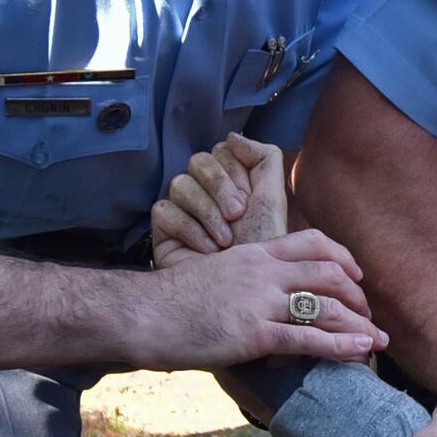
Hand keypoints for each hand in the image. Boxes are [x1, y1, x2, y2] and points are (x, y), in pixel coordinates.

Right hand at [130, 229, 384, 369]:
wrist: (141, 313)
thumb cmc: (169, 301)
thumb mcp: (213, 274)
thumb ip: (242, 280)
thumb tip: (257, 299)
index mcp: (253, 254)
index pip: (311, 243)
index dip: (342, 257)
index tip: (355, 275)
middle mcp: (263, 272)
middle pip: (329, 273)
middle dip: (357, 296)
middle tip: (369, 315)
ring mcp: (260, 302)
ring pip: (326, 306)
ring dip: (358, 324)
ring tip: (377, 341)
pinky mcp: (254, 334)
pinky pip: (308, 338)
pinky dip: (341, 346)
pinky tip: (361, 352)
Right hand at [153, 135, 288, 257]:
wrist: (241, 300)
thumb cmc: (261, 256)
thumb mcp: (273, 203)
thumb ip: (264, 161)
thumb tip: (232, 136)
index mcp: (233, 183)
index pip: (222, 151)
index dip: (235, 174)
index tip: (248, 204)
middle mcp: (206, 194)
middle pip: (200, 161)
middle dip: (221, 189)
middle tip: (237, 217)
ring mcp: (183, 211)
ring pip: (180, 182)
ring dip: (207, 212)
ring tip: (224, 242)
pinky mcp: (164, 232)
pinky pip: (164, 209)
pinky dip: (188, 229)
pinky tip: (206, 251)